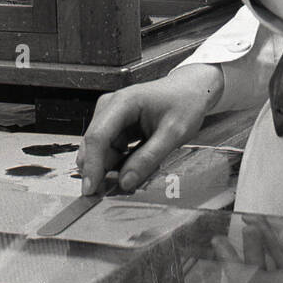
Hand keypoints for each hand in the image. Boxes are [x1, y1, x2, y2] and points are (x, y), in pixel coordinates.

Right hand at [76, 64, 225, 194]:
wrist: (191, 89)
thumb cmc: (185, 104)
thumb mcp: (174, 133)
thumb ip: (149, 158)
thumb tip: (126, 182)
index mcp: (122, 103)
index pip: (97, 138)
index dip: (91, 166)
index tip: (90, 189)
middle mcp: (110, 106)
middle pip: (93, 144)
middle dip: (97, 170)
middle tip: (108, 193)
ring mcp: (110, 115)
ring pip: (99, 149)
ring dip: (108, 167)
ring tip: (129, 178)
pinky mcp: (115, 124)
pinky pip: (109, 148)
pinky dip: (116, 162)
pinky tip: (131, 169)